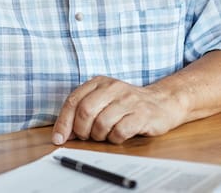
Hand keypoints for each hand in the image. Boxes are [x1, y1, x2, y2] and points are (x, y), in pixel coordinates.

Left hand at [52, 76, 182, 144]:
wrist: (161, 102)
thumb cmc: (126, 104)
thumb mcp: (103, 101)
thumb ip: (82, 112)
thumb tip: (63, 132)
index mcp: (98, 82)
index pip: (73, 101)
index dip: (63, 122)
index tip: (59, 138)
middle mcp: (112, 87)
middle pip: (85, 111)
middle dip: (81, 130)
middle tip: (87, 137)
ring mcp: (128, 100)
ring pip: (101, 123)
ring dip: (99, 135)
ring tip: (105, 134)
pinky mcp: (142, 114)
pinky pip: (120, 131)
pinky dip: (115, 139)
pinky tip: (118, 136)